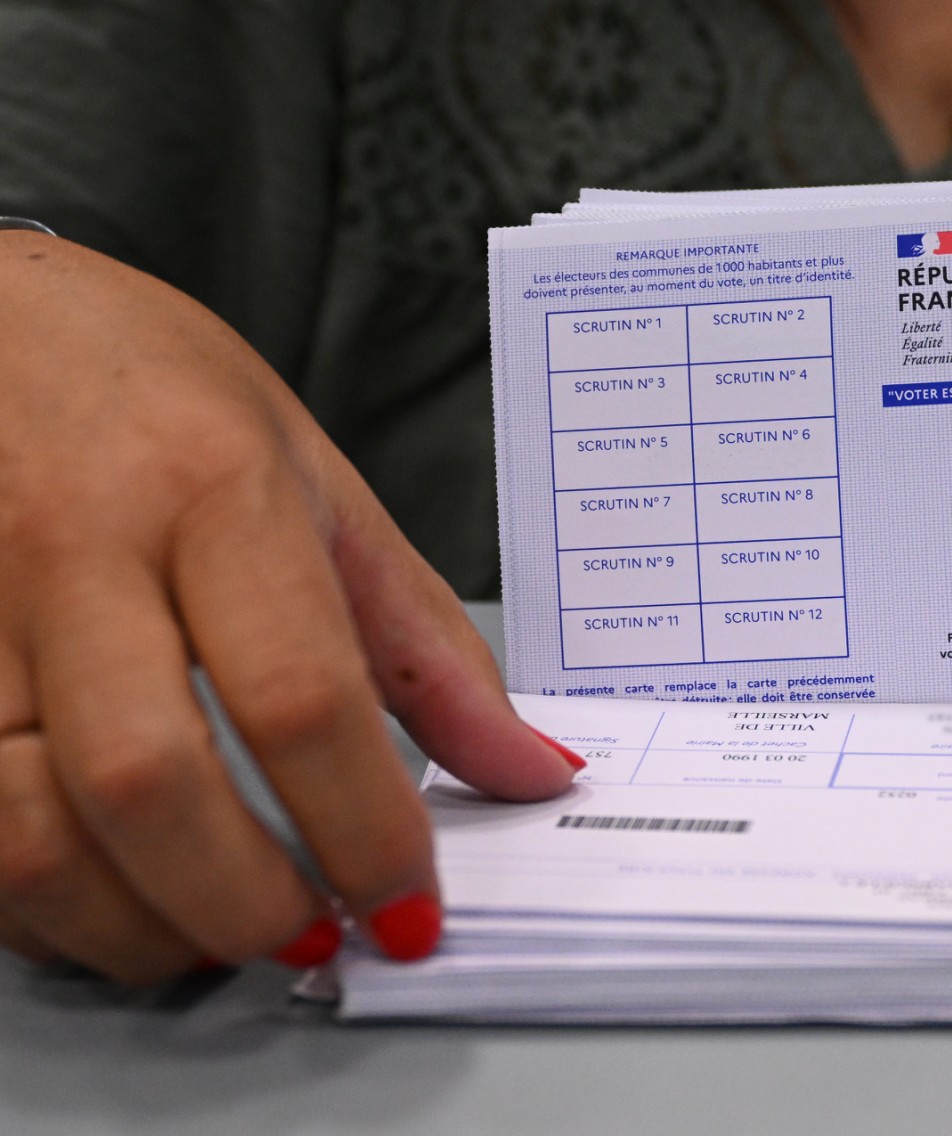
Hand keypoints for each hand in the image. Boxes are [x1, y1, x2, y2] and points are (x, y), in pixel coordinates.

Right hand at [0, 233, 579, 983]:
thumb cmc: (154, 386)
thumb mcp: (319, 479)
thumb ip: (424, 643)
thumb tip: (527, 768)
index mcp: (211, 489)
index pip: (303, 698)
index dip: (365, 831)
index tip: (408, 907)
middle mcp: (71, 547)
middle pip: (147, 783)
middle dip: (242, 902)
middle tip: (312, 938)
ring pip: (22, 829)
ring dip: (132, 928)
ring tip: (213, 939)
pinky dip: (36, 903)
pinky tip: (107, 900)